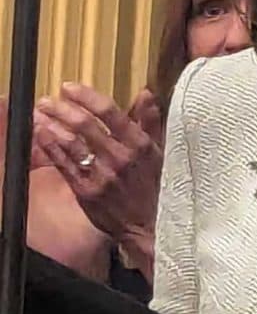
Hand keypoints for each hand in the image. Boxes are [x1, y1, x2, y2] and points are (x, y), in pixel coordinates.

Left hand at [33, 82, 163, 262]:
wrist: (150, 226)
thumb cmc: (157, 187)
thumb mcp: (161, 152)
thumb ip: (150, 122)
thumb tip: (145, 94)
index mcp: (140, 144)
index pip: (110, 112)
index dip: (86, 97)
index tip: (69, 87)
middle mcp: (120, 157)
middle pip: (85, 125)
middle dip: (62, 109)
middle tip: (47, 100)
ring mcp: (102, 175)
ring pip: (71, 144)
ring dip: (51, 125)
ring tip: (38, 115)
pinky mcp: (86, 191)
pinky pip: (64, 165)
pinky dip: (50, 148)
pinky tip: (41, 136)